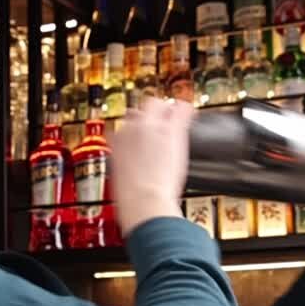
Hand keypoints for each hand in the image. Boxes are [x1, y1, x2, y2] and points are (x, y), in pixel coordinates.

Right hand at [111, 98, 192, 236]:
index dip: (131, 131)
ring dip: (165, 109)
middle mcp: (131, 130)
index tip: (138, 138)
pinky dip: (185, 109)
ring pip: (157, 104)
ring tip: (173, 114)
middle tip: (156, 121)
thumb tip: (127, 168)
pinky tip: (189, 111)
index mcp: (116, 143)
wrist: (144, 201)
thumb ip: (124, 165)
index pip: (121, 127)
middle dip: (146, 113)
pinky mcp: (172, 131)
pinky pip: (180, 110)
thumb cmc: (132, 198)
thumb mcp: (119, 179)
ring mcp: (152, 128)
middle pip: (138, 110)